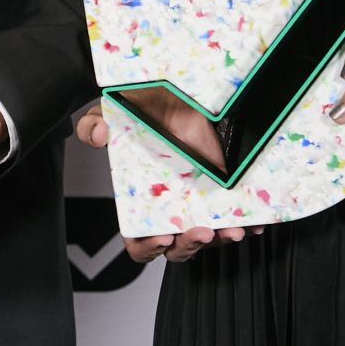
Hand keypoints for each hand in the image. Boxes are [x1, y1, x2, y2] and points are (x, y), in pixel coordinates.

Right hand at [71, 103, 244, 263]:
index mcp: (140, 204)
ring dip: (221, 239)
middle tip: (201, 231)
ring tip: (232, 229)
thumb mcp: (108, 116)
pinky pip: (235, 220)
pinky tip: (252, 221)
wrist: (172, 97)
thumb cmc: (139, 114)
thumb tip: (97, 136)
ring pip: (209, 238)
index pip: (138, 242)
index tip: (160, 237)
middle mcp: (170, 210)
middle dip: (190, 246)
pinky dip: (246, 225)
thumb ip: (92, 125)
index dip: (147, 248)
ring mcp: (198, 205)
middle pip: (177, 247)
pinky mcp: (221, 194)